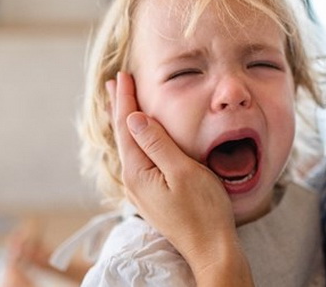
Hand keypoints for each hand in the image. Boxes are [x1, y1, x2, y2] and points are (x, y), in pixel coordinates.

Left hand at [109, 72, 253, 285]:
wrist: (211, 248)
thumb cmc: (203, 210)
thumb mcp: (183, 171)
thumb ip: (158, 144)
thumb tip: (134, 118)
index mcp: (138, 171)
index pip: (128, 126)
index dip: (125, 99)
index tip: (122, 76)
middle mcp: (134, 181)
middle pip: (123, 136)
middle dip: (120, 107)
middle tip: (114, 83)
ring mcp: (143, 190)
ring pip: (130, 147)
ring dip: (127, 122)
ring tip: (121, 104)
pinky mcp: (153, 195)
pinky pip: (138, 158)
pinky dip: (137, 139)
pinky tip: (139, 138)